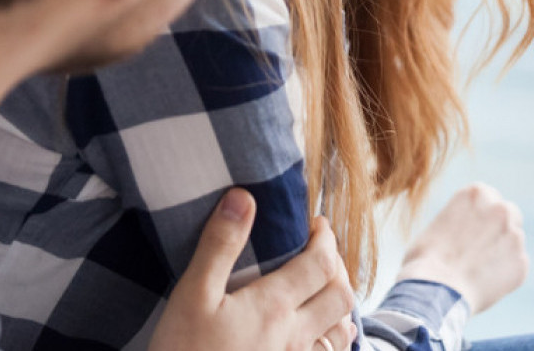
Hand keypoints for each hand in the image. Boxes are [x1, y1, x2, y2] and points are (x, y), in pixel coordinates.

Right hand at [151, 188, 358, 350]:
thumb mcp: (191, 295)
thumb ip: (220, 245)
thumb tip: (243, 197)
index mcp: (272, 306)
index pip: (320, 262)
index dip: (325, 237)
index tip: (316, 223)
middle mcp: (294, 336)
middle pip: (341, 295)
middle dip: (337, 267)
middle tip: (319, 252)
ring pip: (341, 331)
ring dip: (341, 305)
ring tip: (324, 290)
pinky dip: (333, 342)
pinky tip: (319, 338)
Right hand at [394, 182, 528, 313]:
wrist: (435, 290)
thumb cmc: (426, 259)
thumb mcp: (438, 225)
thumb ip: (459, 220)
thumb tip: (465, 231)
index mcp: (476, 193)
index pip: (489, 195)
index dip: (481, 213)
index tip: (472, 227)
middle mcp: (499, 209)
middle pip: (510, 213)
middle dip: (500, 227)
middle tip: (482, 247)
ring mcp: (514, 236)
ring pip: (514, 241)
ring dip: (502, 251)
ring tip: (476, 270)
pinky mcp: (521, 263)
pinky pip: (516, 266)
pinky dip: (505, 274)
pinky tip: (483, 283)